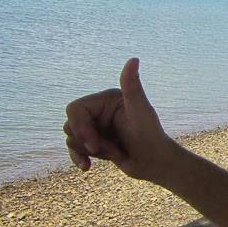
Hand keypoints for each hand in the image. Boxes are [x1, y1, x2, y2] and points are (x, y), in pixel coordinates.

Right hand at [63, 58, 177, 181]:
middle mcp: (100, 110)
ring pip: (71, 137)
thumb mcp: (141, 111)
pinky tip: (86, 167)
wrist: (156, 162)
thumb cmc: (151, 136)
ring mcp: (97, 126)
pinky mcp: (95, 141)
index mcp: (107, 98)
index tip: (93, 145)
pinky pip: (74, 148)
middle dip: (88, 142)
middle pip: (70, 124)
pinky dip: (78, 157)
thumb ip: (132, 86)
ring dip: (91, 151)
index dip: (80, 127)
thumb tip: (134, 59)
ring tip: (116, 153)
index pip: (75, 109)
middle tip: (111, 150)